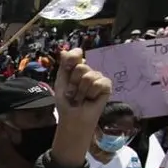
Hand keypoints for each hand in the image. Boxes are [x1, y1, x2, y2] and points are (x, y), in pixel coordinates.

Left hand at [52, 49, 111, 163]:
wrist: (73, 118)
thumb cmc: (66, 102)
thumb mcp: (61, 82)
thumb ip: (64, 66)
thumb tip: (64, 50)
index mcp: (75, 68)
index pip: (76, 53)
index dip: (72, 59)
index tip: (66, 69)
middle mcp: (88, 71)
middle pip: (81, 67)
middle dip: (73, 82)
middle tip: (73, 93)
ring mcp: (98, 78)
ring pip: (89, 76)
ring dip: (81, 91)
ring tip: (80, 98)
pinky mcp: (106, 86)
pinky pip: (99, 83)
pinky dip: (91, 93)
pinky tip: (91, 99)